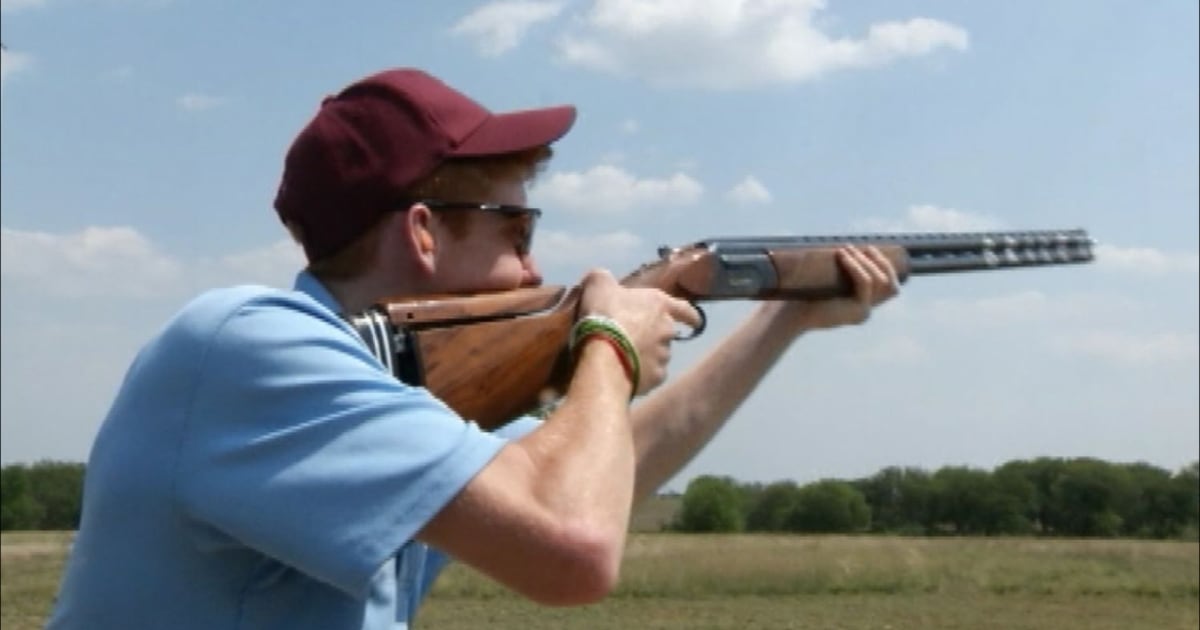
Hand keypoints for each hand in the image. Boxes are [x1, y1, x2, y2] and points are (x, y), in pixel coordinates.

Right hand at [576, 269, 701, 394]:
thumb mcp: (598, 286)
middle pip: (668, 333)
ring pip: (659, 355)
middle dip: (656, 335)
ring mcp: (663, 356)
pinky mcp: (656, 378)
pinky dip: (642, 374)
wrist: (603, 357)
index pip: (684, 309)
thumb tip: (602, 279)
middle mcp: (667, 329)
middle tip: (636, 338)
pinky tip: (626, 373)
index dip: (689, 315)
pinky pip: (651, 374)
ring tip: (625, 357)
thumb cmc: (604, 315)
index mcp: (659, 304)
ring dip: (647, 355)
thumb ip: (603, 279)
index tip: (695, 322)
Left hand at [781, 245, 900, 332]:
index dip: (884, 266)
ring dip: (866, 261)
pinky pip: (865, 283)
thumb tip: (844, 245)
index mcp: (858, 304)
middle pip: (891, 284)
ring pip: (881, 282)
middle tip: (864, 247)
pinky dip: (856, 266)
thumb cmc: (799, 296)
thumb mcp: (823, 279)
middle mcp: (865, 310)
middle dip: (880, 262)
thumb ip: (837, 269)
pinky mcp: (858, 310)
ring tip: (846, 249)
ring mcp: (863, 312)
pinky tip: (843, 256)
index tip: (869, 248)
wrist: (787, 315)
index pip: (887, 286)